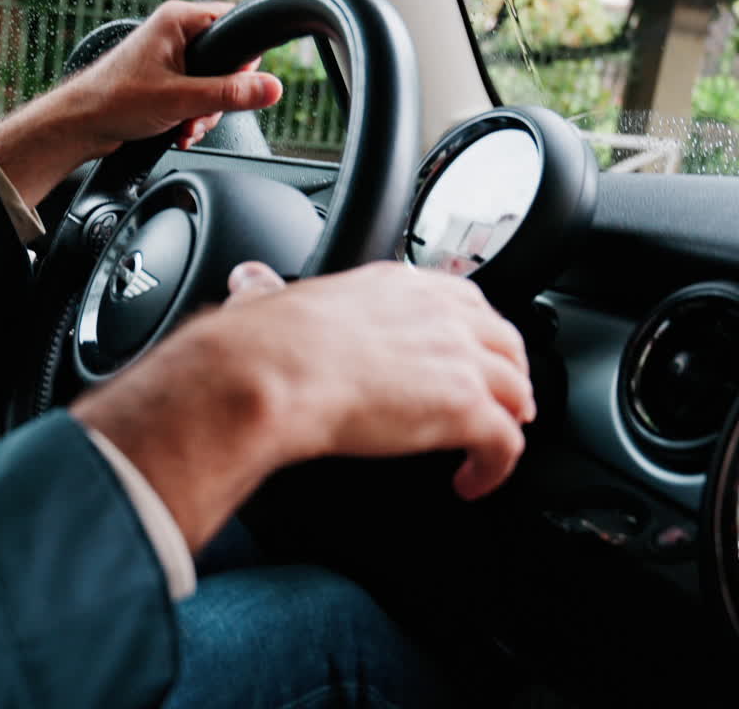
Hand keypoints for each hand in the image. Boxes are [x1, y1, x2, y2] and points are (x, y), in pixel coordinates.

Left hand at [65, 1, 282, 151]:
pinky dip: (190, 117)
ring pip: (210, 85)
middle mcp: (174, 34)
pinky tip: (177, 131)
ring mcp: (168, 58)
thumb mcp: (182, 99)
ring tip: (184, 127)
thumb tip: (271, 88)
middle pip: (225, 62)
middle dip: (217, 99)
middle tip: (199, 115)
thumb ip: (229, 94)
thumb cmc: (115, 100)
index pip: (234, 25)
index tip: (236, 87)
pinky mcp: (163, 81)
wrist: (80, 125)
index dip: (242, 61)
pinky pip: (193, 97)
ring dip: (203, 113)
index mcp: (179, 20)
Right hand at [72, 262, 533, 550]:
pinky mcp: (465, 409)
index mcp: (395, 285)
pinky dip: (497, 467)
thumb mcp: (267, 300)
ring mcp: (459, 360)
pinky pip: (505, 443)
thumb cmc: (264, 344)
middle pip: (504, 341)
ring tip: (493, 444)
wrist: (271, 373)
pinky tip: (472, 482)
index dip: (474, 330)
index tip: (469, 351)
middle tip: (501, 399)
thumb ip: (265, 291)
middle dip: (507, 372)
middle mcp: (437, 315)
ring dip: (510, 418)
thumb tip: (247, 282)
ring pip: (517, 390)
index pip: (462, 299)